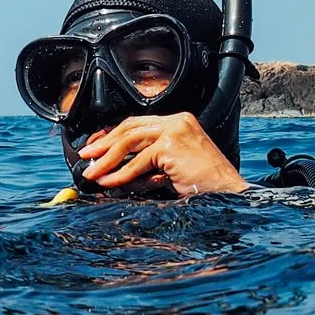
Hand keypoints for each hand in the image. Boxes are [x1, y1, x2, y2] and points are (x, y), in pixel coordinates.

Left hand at [75, 112, 246, 196]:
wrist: (227, 193)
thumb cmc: (204, 186)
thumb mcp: (172, 167)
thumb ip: (149, 161)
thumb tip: (116, 168)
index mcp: (179, 122)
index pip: (138, 123)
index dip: (114, 135)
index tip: (97, 147)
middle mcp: (177, 121)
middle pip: (131, 127)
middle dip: (105, 143)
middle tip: (87, 156)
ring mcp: (175, 130)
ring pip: (130, 140)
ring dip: (107, 157)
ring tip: (93, 171)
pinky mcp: (172, 145)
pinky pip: (138, 160)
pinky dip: (120, 173)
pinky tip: (110, 182)